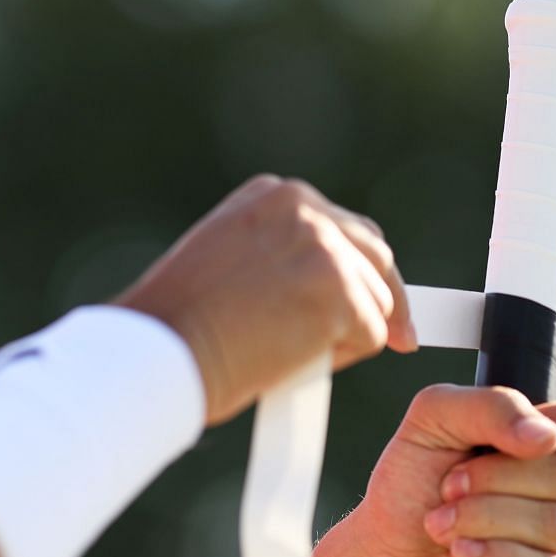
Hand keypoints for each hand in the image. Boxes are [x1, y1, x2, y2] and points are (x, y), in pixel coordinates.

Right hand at [114, 176, 416, 424]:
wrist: (160, 349)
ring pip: (377, 301)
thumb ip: (278, 256)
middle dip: (382, 297)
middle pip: (374, 255)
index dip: (358, 268)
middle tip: (395, 334)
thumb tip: (328, 285)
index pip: (343, 227)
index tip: (366, 295)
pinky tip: (298, 361)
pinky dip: (343, 359)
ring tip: (296, 353)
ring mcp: (324, 249)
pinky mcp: (339, 295)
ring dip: (350, 334)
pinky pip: (372, 336)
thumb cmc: (177, 321)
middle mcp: (303, 209)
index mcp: (273, 196)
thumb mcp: (227, 259)